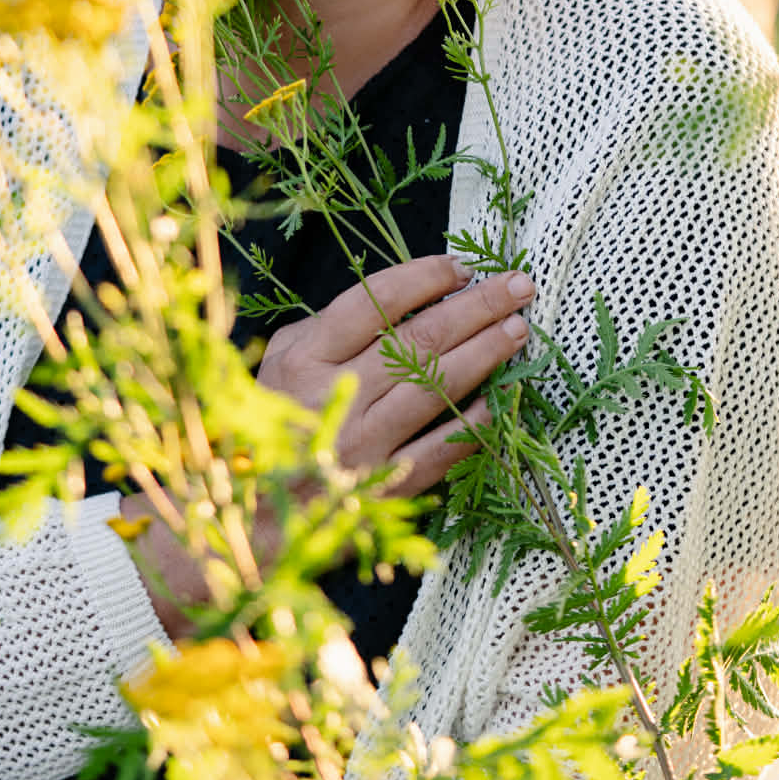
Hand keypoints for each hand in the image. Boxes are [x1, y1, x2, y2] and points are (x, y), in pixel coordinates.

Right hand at [257, 254, 535, 495]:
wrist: (261, 512)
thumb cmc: (279, 420)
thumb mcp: (284, 361)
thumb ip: (331, 327)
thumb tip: (405, 296)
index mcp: (305, 359)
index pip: (373, 302)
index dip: (423, 279)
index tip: (462, 267)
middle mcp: (336, 397)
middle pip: (418, 340)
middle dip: (477, 307)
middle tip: (518, 286)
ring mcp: (365, 445)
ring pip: (437, 386)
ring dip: (486, 353)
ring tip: (518, 329)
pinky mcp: (388, 486)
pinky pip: (444, 446)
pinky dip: (476, 419)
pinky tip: (503, 395)